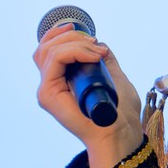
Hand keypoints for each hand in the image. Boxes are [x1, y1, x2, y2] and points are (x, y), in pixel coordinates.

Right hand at [32, 21, 143, 159]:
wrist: (121, 133)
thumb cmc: (120, 112)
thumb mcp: (113, 77)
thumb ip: (104, 61)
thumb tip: (99, 43)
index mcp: (61, 81)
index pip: (49, 50)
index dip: (64, 35)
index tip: (92, 37)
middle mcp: (50, 85)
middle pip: (46, 47)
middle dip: (72, 36)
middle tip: (96, 44)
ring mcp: (47, 90)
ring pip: (49, 50)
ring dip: (75, 43)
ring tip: (97, 52)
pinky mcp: (48, 95)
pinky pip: (55, 60)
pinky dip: (74, 51)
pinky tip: (93, 56)